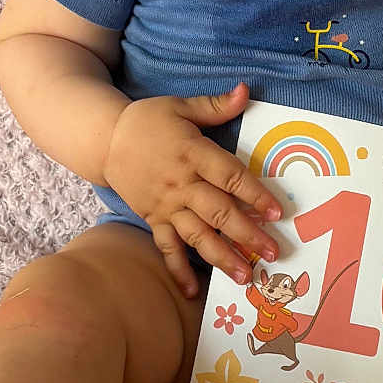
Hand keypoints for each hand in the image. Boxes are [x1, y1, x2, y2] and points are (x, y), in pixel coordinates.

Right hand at [104, 82, 282, 296]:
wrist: (104, 140)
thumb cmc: (148, 122)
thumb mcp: (180, 106)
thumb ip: (216, 105)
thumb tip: (248, 90)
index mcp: (191, 153)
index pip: (228, 176)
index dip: (254, 194)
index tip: (278, 212)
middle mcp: (180, 184)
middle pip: (218, 212)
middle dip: (247, 234)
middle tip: (273, 253)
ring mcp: (166, 206)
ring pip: (197, 235)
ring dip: (222, 257)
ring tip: (246, 277)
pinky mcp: (153, 219)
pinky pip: (166, 247)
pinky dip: (177, 270)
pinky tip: (191, 292)